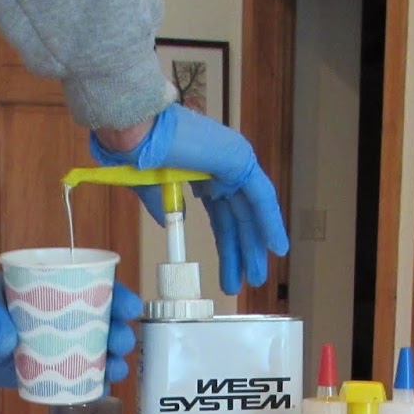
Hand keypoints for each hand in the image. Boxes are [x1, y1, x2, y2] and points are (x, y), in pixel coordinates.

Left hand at [0, 271, 143, 387]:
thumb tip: (8, 343)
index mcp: (45, 287)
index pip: (89, 287)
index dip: (116, 295)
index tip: (129, 307)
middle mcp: (53, 316)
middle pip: (97, 323)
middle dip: (117, 332)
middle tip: (121, 342)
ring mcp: (45, 346)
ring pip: (88, 353)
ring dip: (108, 361)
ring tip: (116, 369)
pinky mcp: (33, 372)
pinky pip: (65, 380)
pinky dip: (84, 386)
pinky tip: (98, 391)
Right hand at [90, 103, 289, 294]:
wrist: (137, 132)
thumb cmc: (137, 152)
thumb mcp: (151, 190)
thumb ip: (164, 207)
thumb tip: (168, 223)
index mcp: (201, 174)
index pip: (222, 217)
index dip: (226, 247)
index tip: (228, 275)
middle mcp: (220, 168)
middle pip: (238, 218)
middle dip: (242, 252)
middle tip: (247, 281)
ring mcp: (232, 161)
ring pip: (251, 211)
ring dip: (256, 244)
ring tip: (257, 276)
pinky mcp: (240, 159)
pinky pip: (261, 196)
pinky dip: (270, 222)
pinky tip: (276, 247)